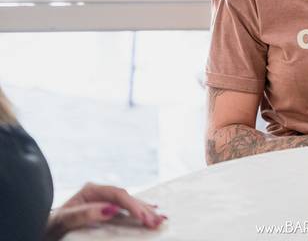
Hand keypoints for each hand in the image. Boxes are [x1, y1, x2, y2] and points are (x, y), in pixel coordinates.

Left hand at [44, 182, 165, 239]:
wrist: (36, 228)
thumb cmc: (46, 225)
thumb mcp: (63, 220)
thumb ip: (85, 213)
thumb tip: (111, 208)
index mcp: (90, 190)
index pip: (119, 195)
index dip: (133, 206)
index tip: (144, 217)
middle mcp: (98, 193)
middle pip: (127, 198)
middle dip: (144, 210)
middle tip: (158, 221)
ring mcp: (101, 201)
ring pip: (129, 203)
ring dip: (145, 211)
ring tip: (160, 218)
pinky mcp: (102, 210)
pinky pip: (125, 209)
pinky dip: (138, 210)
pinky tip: (149, 210)